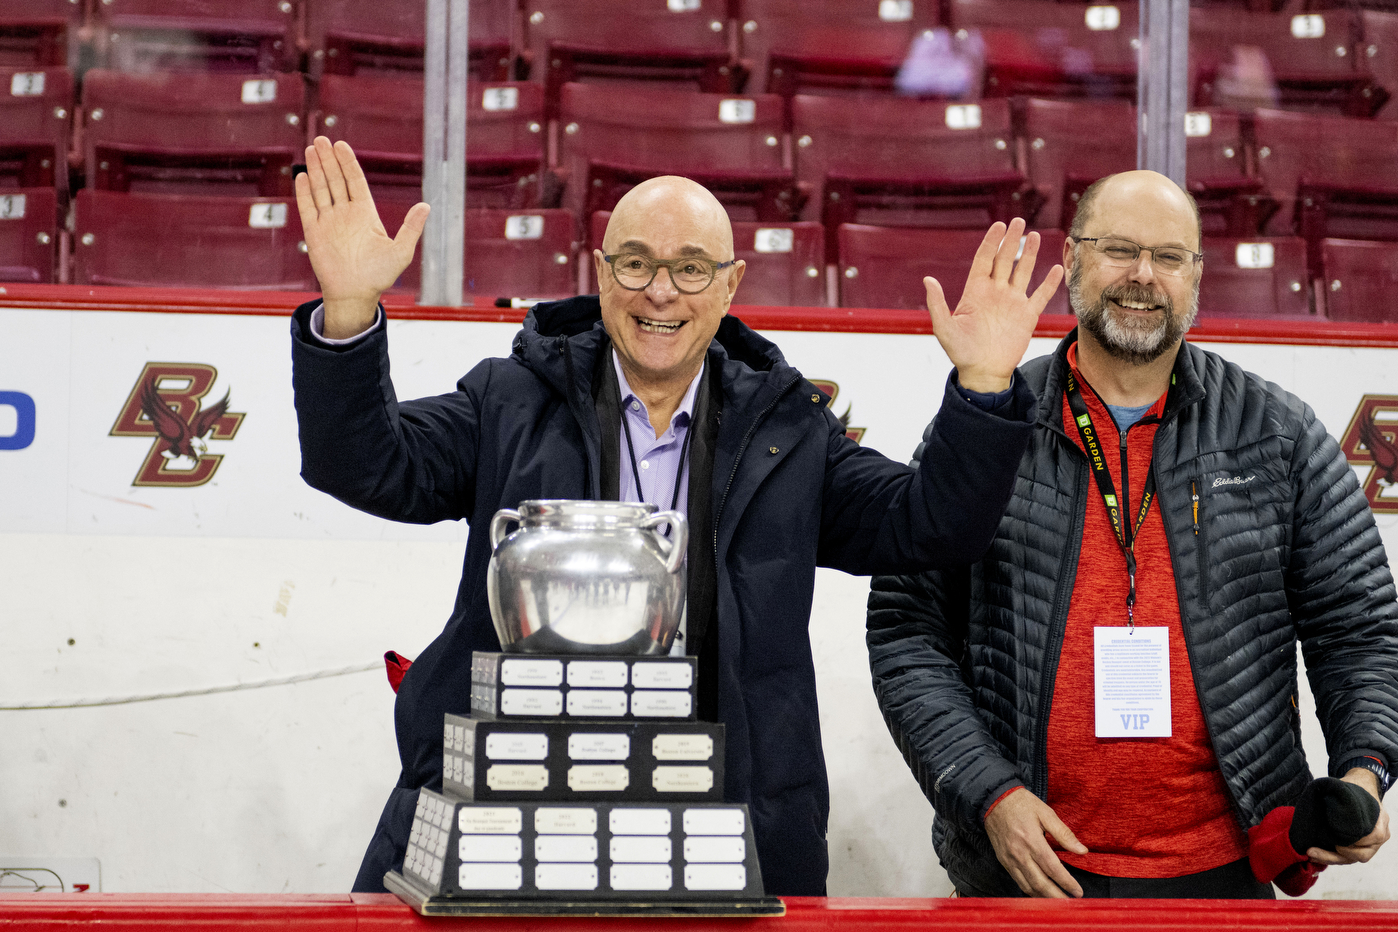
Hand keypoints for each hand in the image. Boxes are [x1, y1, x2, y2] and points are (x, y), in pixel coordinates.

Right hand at [295, 136, 429, 338]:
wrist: (356, 295)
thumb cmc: (380, 276)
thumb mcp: (401, 251)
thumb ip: (411, 228)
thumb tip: (426, 206)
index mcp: (366, 214)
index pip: (354, 181)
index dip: (348, 163)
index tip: (341, 145)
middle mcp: (346, 214)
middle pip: (336, 180)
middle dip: (329, 160)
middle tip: (322, 140)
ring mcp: (329, 222)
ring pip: (321, 189)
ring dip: (316, 170)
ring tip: (312, 149)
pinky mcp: (314, 233)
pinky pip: (307, 208)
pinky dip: (304, 192)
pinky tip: (302, 176)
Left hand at [927, 218, 1063, 392]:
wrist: (982, 372)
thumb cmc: (960, 351)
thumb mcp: (944, 327)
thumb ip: (937, 303)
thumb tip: (927, 279)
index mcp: (975, 291)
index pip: (984, 259)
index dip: (991, 242)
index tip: (998, 225)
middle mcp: (995, 292)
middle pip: (1004, 260)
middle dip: (1011, 240)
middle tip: (1018, 221)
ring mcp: (1012, 302)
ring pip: (1022, 272)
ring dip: (1029, 254)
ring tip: (1034, 236)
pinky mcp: (1027, 315)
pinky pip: (1040, 295)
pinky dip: (1049, 283)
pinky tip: (1056, 268)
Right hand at [984, 787, 1086, 897]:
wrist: (993, 800)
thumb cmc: (1021, 804)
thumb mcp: (1046, 813)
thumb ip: (1064, 833)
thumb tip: (1082, 850)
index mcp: (1032, 840)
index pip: (1053, 868)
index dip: (1067, 882)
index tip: (1078, 891)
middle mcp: (1020, 853)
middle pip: (1040, 883)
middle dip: (1057, 896)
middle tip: (1070, 903)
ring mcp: (1010, 859)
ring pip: (1028, 886)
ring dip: (1044, 898)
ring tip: (1058, 902)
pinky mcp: (1004, 861)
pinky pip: (1018, 881)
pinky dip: (1030, 891)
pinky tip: (1040, 894)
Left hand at [1306, 768, 1390, 865]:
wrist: (1362, 787)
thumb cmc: (1355, 788)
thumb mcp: (1350, 789)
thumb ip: (1341, 798)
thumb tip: (1321, 798)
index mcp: (1380, 823)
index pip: (1368, 840)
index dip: (1351, 842)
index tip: (1334, 841)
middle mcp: (1379, 837)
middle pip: (1360, 855)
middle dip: (1335, 855)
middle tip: (1312, 851)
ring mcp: (1372, 844)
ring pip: (1353, 858)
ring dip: (1331, 858)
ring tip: (1311, 854)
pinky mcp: (1361, 847)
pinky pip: (1349, 857)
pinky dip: (1333, 856)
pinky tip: (1315, 853)